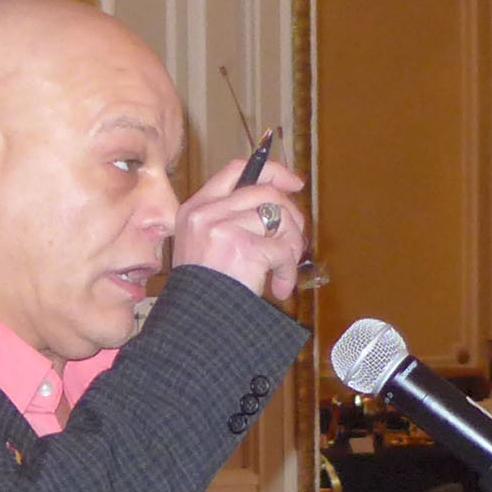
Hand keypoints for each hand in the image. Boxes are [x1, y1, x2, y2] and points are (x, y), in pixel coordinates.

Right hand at [173, 154, 310, 301]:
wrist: (195, 322)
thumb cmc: (203, 291)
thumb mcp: (203, 245)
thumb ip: (230, 220)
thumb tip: (278, 206)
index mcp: (195, 208)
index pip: (236, 169)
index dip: (272, 171)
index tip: (294, 183)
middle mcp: (207, 212)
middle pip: (266, 192)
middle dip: (292, 215)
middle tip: (296, 240)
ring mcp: (223, 228)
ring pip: (280, 218)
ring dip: (292, 245)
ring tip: (284, 269)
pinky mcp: (243, 248)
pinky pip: (282, 250)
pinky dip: (288, 271)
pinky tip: (279, 288)